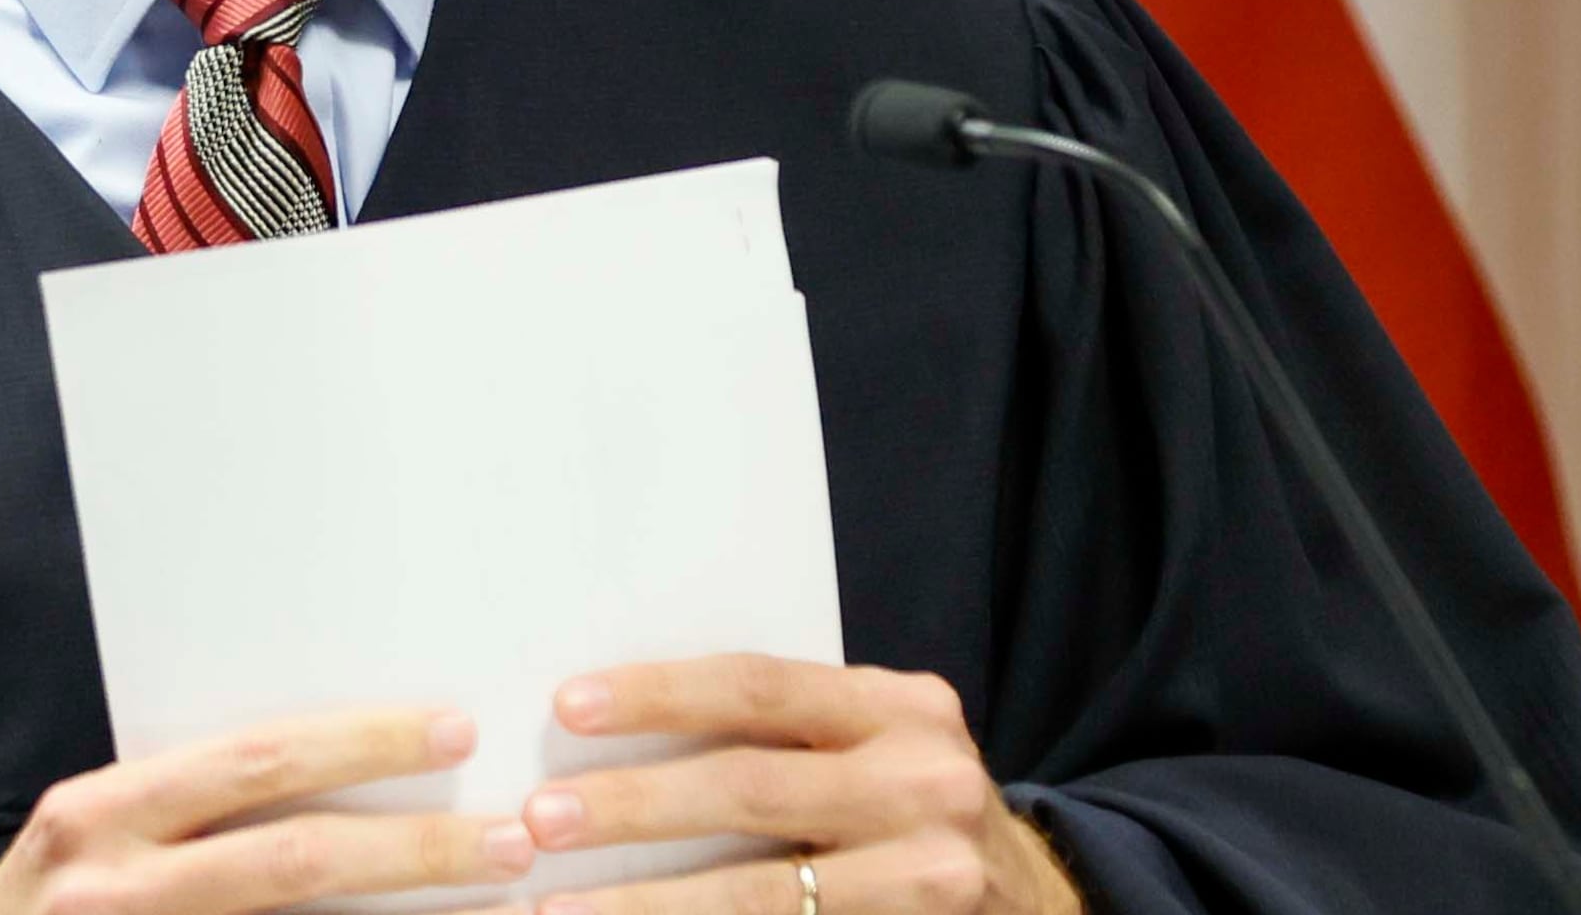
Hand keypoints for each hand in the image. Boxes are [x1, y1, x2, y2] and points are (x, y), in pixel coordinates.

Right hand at [0, 706, 536, 914]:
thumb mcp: (83, 846)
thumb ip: (180, 805)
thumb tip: (323, 762)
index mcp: (98, 816)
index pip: (255, 761)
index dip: (363, 745)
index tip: (455, 729)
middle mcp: (112, 886)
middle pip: (296, 861)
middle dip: (416, 849)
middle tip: (515, 836)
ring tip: (506, 909)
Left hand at [519, 658, 1076, 914]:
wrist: (1041, 902)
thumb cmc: (913, 810)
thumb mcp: (877, 747)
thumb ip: (789, 733)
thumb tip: (609, 725)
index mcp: (901, 708)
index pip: (760, 688)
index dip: (660, 696)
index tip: (568, 708)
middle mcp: (926, 782)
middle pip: (750, 789)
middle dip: (634, 807)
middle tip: (539, 820)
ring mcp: (931, 877)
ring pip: (762, 896)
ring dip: (647, 907)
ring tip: (557, 913)